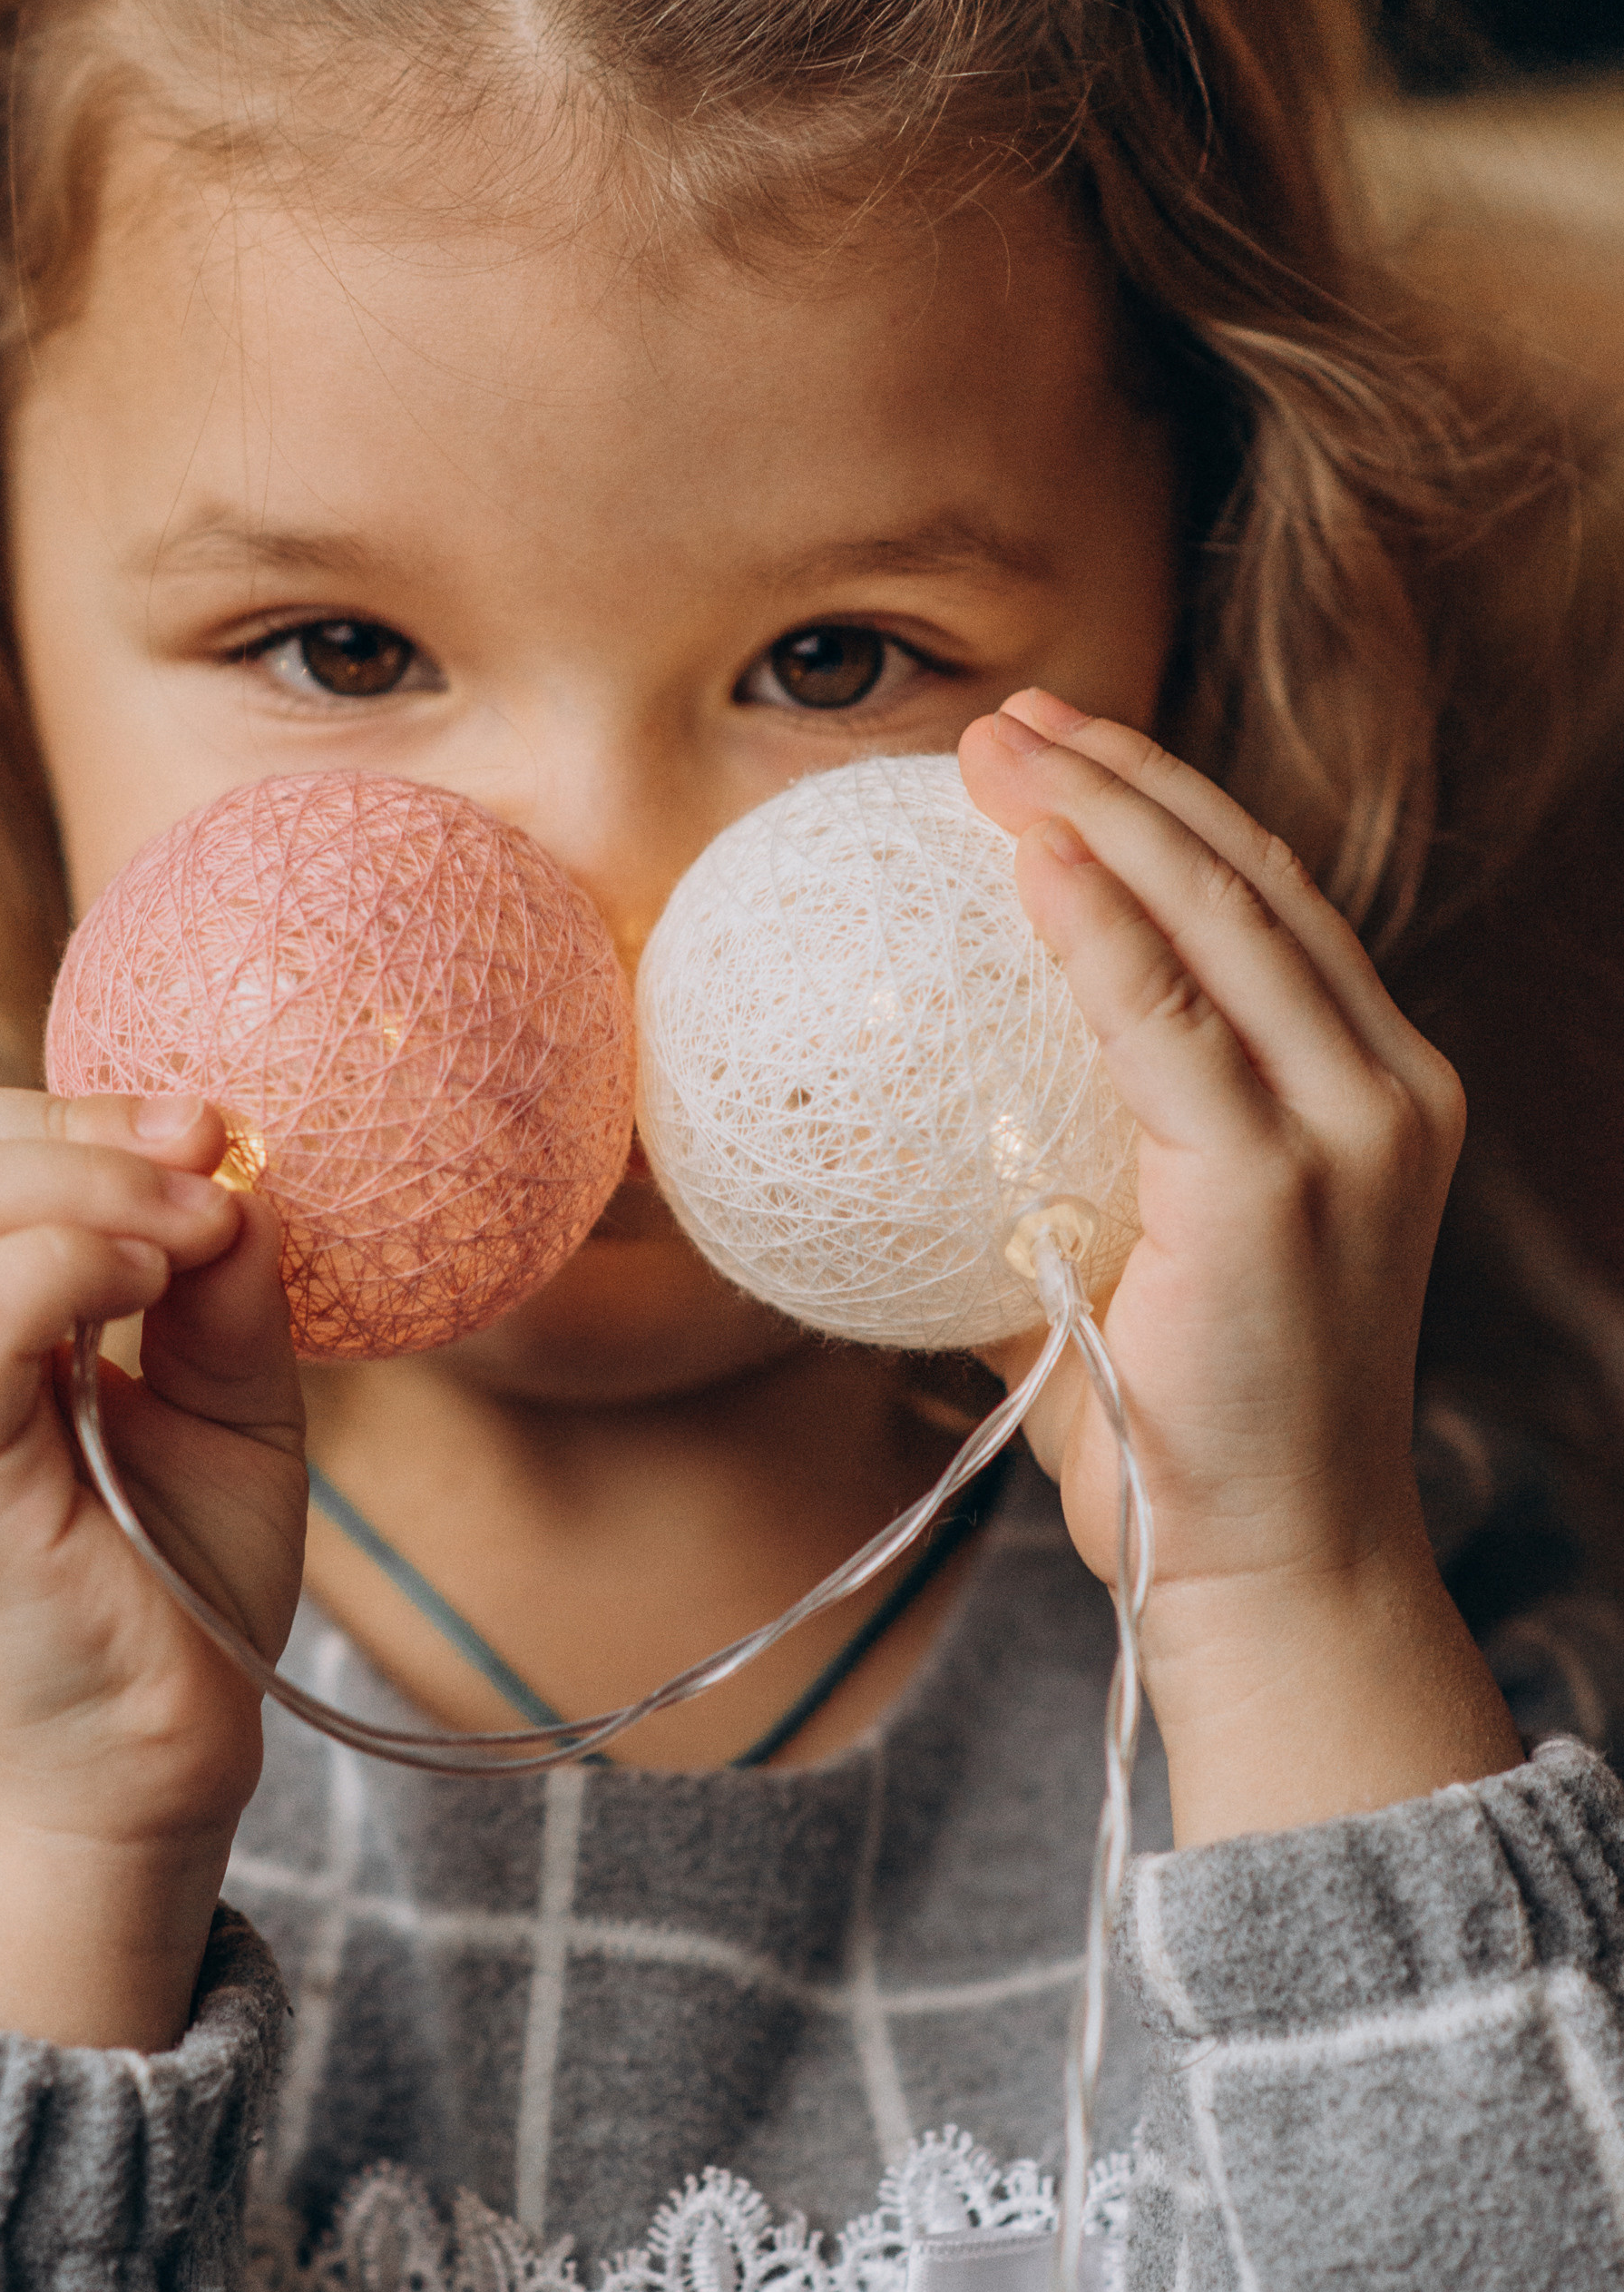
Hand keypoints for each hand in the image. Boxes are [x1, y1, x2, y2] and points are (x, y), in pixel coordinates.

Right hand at [0, 1083, 306, 2043]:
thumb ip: (218, 1285)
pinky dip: (74, 1258)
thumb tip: (241, 1170)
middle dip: (82, 1120)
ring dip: (94, 1180)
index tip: (205, 1133)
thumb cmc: (167, 1583)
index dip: (63, 1104)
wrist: (138, 1771)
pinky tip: (160, 1283)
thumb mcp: (219, 1398)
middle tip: (213, 1156)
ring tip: (200, 1230)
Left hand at [959, 692, 1522, 1845]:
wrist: (1266, 1572)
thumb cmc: (1181, 1428)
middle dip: (1129, 777)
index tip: (1056, 753)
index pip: (1271, 910)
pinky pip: (1165, 1019)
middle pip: (1256, 879)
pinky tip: (1021, 859)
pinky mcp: (1277, 1183)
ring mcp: (1349, 1132)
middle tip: (1011, 719)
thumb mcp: (1130, 1259)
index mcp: (1370, 1097)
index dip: (1168, 812)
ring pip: (1224, 917)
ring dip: (1101, 813)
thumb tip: (906, 1109)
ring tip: (994, 749)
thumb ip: (1062, 1163)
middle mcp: (1385, 1094)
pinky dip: (1092, 924)